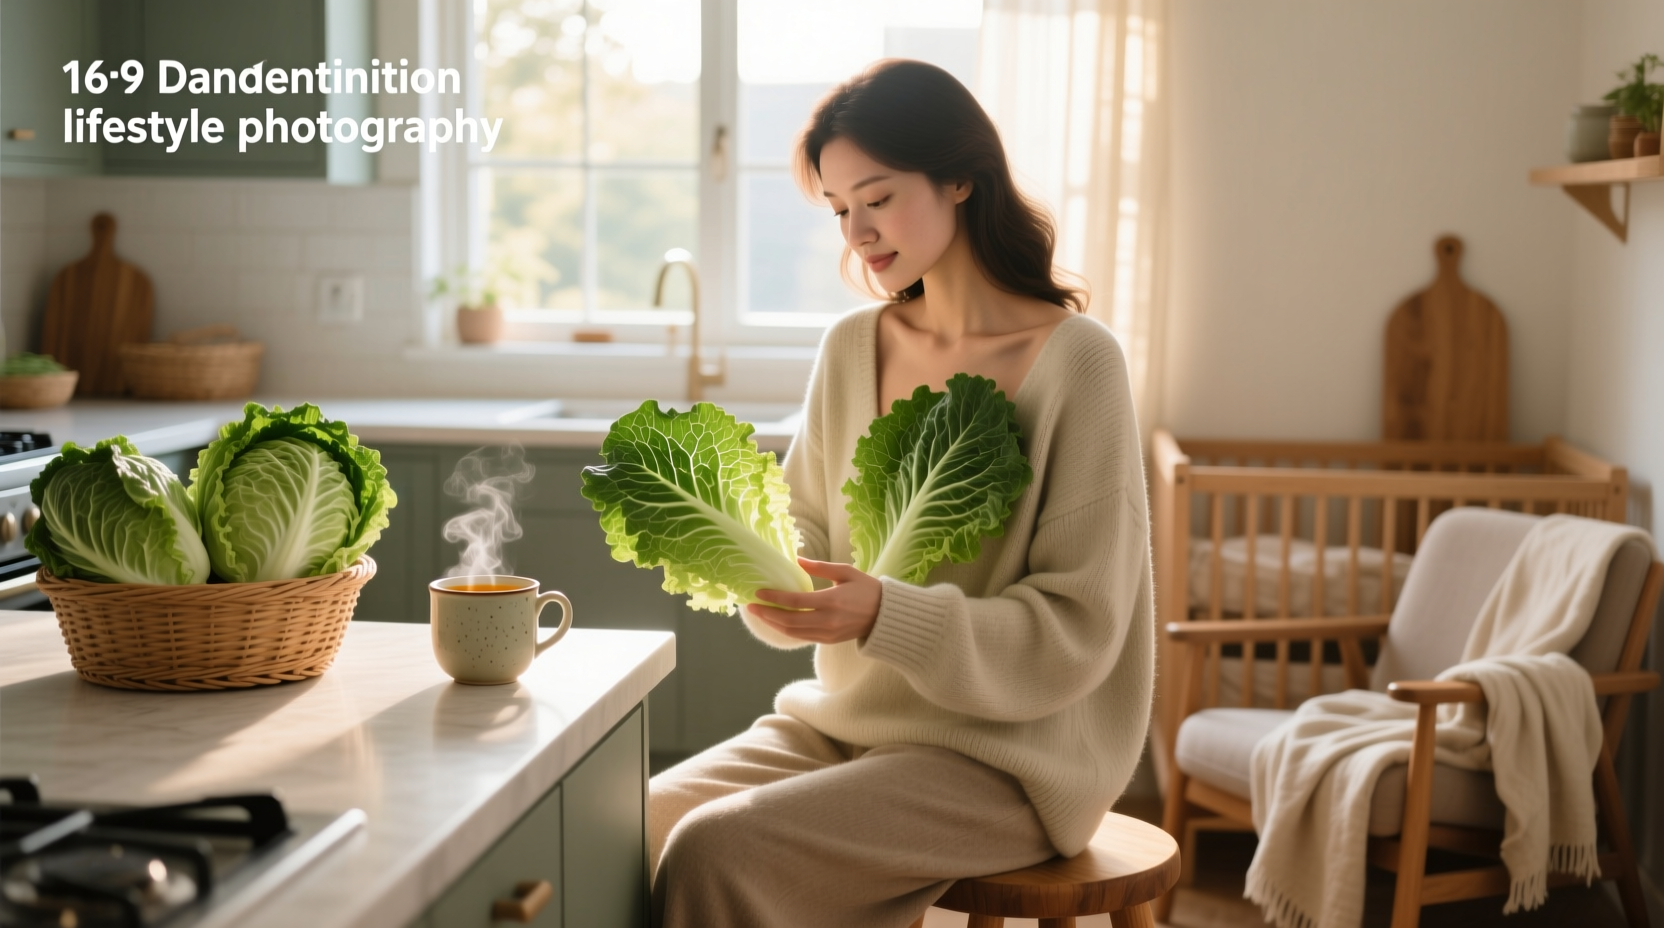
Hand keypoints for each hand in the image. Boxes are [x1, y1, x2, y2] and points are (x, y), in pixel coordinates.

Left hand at [747, 558, 882, 643]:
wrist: (886, 615)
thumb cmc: (867, 589)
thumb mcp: (846, 572)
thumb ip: (820, 567)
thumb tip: (796, 560)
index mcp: (831, 601)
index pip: (795, 601)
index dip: (774, 597)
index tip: (759, 592)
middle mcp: (827, 620)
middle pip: (789, 620)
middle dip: (767, 614)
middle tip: (751, 606)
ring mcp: (827, 633)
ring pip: (793, 632)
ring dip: (773, 624)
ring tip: (760, 614)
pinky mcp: (828, 640)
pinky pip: (802, 637)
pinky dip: (786, 630)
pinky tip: (776, 622)